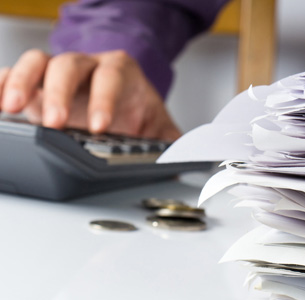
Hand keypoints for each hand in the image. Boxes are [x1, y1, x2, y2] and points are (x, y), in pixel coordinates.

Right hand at [0, 49, 180, 140]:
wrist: (119, 101)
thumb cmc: (136, 111)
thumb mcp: (158, 126)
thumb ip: (172, 140)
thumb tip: (193, 158)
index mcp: (119, 72)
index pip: (110, 77)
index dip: (104, 99)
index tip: (100, 127)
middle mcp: (87, 68)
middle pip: (69, 65)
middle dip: (60, 93)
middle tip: (56, 124)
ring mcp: (59, 75)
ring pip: (37, 64)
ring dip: (22, 82)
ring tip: (11, 108)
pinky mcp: (36, 86)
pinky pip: (13, 74)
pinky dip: (2, 83)